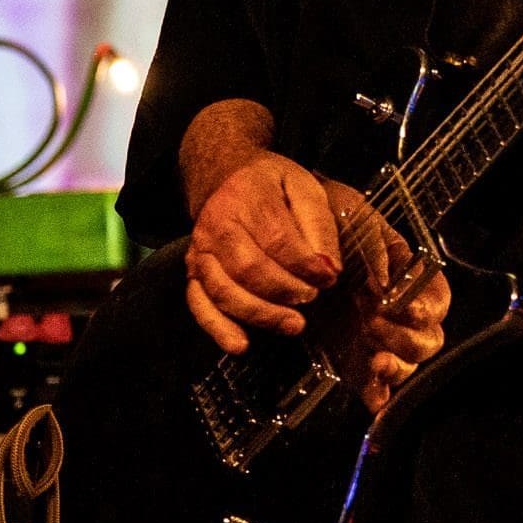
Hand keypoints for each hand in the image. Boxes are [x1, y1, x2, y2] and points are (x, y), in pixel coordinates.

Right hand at [185, 153, 449, 410]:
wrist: (227, 177)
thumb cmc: (273, 185)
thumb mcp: (304, 188)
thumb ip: (318, 225)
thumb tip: (329, 268)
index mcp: (246, 196)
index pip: (276, 237)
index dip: (305, 264)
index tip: (330, 278)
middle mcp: (215, 224)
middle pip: (247, 268)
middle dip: (284, 290)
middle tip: (312, 299)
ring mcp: (199, 251)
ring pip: (223, 291)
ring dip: (260, 314)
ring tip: (294, 325)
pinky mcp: (193, 273)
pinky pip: (199, 304)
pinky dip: (217, 328)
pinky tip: (241, 345)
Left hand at [321, 174, 450, 414]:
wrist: (293, 233)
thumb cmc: (333, 220)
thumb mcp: (357, 222)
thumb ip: (375, 252)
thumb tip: (382, 285)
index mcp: (410, 276)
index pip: (439, 301)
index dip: (427, 309)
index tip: (402, 307)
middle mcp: (401, 312)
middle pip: (428, 341)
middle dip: (405, 339)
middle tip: (372, 325)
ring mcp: (379, 337)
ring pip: (406, 365)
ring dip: (395, 368)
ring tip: (373, 361)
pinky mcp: (355, 358)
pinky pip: (375, 385)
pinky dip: (376, 394)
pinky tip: (371, 397)